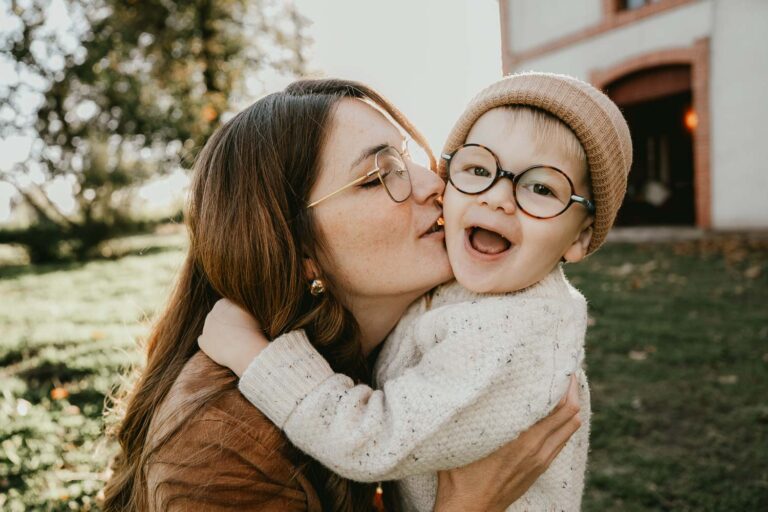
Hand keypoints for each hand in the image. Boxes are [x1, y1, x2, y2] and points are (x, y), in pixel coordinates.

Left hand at [197, 299, 269, 375]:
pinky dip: (212, 343)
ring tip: (235, 341)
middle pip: (220, 316)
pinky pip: (204, 341)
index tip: (245, 320)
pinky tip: (222, 347)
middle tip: (240, 331)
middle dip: (228, 322)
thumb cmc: (253, 329)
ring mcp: (206, 328)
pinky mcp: (204, 343)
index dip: (238, 313)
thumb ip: (244, 306)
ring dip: (220, 333)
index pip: (229, 305)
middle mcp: (211, 313)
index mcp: (222, 303)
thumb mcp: (252, 311)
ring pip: (213, 328)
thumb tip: (244, 306)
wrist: (245, 349)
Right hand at [434, 374, 581, 511]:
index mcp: (524, 441)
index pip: (561, 410)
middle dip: (572, 392)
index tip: (563, 367)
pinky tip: (552, 415)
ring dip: (569, 409)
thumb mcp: (463, 442)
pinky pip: (560, 442)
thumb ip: (469, 415)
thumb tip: (469, 387)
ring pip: (570, 430)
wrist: (469, 511)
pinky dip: (563, 425)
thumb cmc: (461, 478)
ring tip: (561, 389)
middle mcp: (539, 450)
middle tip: (566, 372)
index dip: (567, 387)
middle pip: (571, 416)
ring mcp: (541, 461)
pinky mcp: (538, 469)